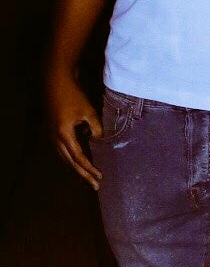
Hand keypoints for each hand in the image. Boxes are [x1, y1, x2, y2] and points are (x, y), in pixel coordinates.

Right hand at [47, 74, 102, 188]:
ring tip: (88, 177)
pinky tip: (79, 162)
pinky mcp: (52, 130)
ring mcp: (51, 134)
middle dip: (84, 174)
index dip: (90, 169)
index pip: (79, 158)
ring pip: (64, 157)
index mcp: (64, 134)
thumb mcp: (89, 112)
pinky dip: (71, 158)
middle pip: (70, 162)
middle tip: (96, 186)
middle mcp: (55, 137)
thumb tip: (100, 140)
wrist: (55, 79)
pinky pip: (61, 150)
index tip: (100, 177)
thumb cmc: (73, 94)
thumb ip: (96, 128)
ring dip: (77, 168)